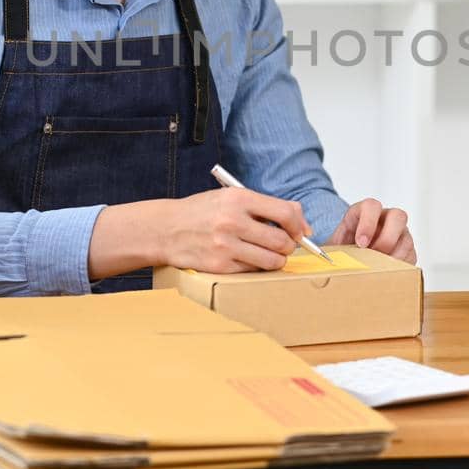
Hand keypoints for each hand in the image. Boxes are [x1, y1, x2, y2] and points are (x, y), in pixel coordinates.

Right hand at [157, 187, 313, 273]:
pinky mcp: (220, 266)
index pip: (285, 213)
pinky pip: (253, 270)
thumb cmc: (203, 212)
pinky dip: (256, 267)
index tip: (300, 232)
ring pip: (272, 260)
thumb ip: (265, 206)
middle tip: (283, 245)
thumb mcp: (231, 197)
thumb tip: (302, 224)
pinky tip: (246, 258)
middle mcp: (232, 221)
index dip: (299, 225)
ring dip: (276, 259)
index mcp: (238, 198)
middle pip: (282, 241)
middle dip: (289, 246)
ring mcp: (226, 246)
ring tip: (267, 254)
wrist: (166, 229)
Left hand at [328, 199, 414, 263]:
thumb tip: (331, 259)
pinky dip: (399, 267)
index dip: (368, 223)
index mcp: (365, 211)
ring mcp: (400, 233)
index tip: (361, 243)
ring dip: (393, 257)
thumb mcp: (334, 245)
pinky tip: (387, 273)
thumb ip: (333, 249)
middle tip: (375, 256)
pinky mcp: (408, 250)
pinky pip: (411, 257)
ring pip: (406, 239)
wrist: (349, 258)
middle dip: (386, 239)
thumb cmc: (342, 249)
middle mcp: (386, 218)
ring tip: (379, 270)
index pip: (372, 206)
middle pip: (398, 216)